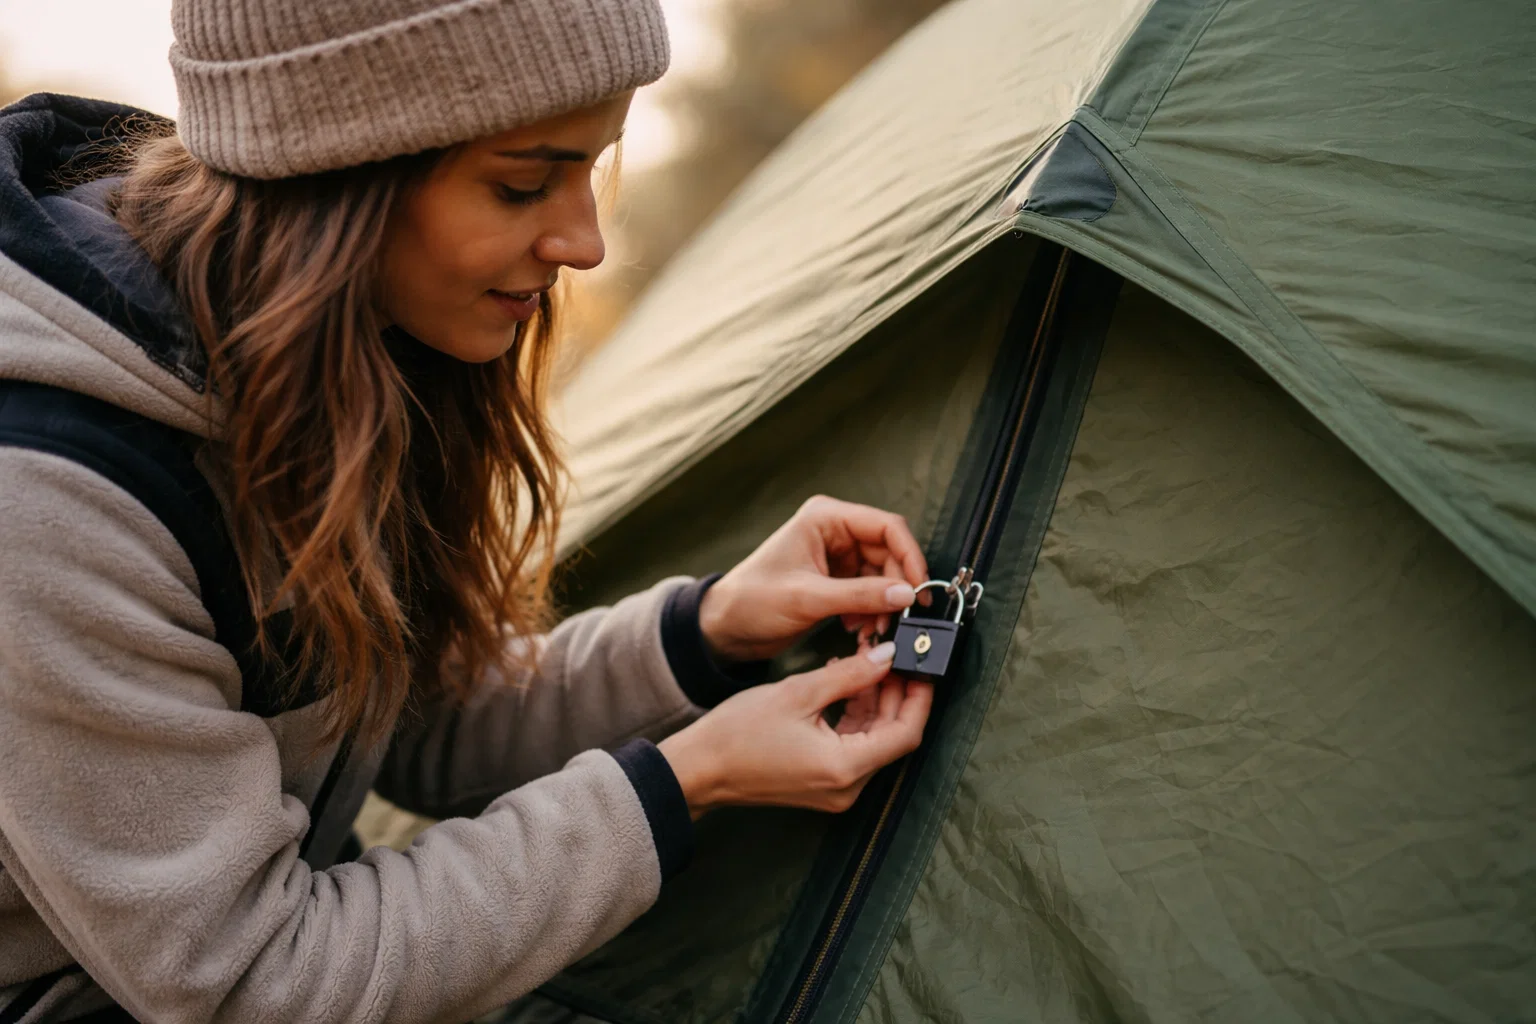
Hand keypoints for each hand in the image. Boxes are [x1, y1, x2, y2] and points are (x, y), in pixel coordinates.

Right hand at [657, 641, 932, 815]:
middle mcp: (847, 786)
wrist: (699, 769)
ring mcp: (835, 788)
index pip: (905, 733)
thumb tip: (886, 656)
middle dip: (896, 695)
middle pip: (892, 737)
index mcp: (844, 768)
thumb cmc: (738, 733)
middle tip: (896, 655)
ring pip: (873, 740)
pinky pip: (852, 747)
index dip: (919, 698)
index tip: (921, 667)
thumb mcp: (797, 693)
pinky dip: (855, 715)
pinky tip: (846, 683)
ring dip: (875, 702)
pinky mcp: (822, 782)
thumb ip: (849, 675)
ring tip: (870, 662)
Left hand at [700, 495, 928, 661]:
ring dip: (885, 603)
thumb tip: (906, 595)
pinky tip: (860, 630)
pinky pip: (869, 591)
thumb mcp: (808, 598)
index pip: (885, 526)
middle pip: (888, 552)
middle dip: (896, 586)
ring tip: (876, 630)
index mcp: (824, 518)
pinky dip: (871, 611)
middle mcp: (833, 531)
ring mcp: (835, 556)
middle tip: (900, 618)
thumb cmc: (752, 601)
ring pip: (882, 575)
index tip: (920, 587)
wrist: (724, 628)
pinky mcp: (835, 579)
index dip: (908, 555)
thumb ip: (860, 595)